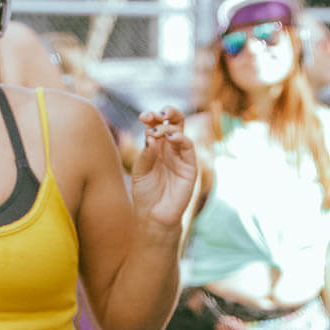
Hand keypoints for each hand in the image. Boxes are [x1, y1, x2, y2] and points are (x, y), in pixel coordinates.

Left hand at [130, 108, 197, 230]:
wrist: (154, 216)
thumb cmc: (145, 193)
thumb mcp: (140, 171)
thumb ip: (146, 154)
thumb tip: (152, 136)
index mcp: (156, 147)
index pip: (156, 125)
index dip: (151, 118)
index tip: (143, 116)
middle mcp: (169, 149)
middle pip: (173, 122)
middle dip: (168, 113)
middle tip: (158, 114)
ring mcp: (181, 156)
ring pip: (182, 132)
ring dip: (171, 127)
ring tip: (159, 131)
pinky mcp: (190, 167)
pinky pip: (189, 147)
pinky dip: (181, 139)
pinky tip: (170, 138)